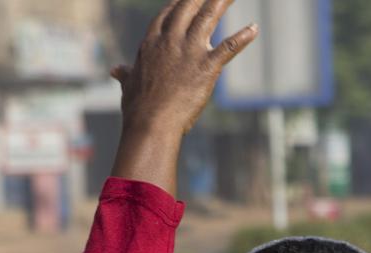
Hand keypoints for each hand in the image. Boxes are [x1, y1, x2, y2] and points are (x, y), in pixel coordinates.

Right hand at [109, 0, 257, 195]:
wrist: (151, 122)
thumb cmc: (138, 107)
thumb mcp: (130, 85)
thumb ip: (126, 73)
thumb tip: (116, 70)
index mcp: (152, 42)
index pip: (168, 14)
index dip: (179, 3)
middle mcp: (171, 39)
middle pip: (189, 7)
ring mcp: (190, 50)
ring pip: (209, 17)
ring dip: (222, 2)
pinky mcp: (208, 66)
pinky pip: (229, 46)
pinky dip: (243, 37)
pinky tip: (254, 28)